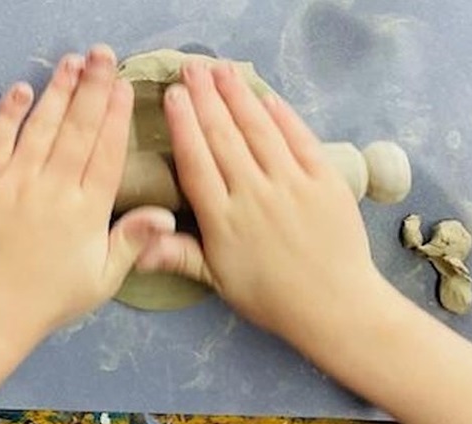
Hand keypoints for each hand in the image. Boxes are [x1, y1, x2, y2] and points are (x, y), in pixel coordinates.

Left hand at [0, 45, 174, 342]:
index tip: (124, 86)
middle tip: (103, 55)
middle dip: (93, 88)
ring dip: (58, 91)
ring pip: (42, 127)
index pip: (107, 153)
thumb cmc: (50, 298)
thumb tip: (165, 212)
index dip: (117, 116)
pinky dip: (8, 113)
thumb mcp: (102, 279)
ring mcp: (16, 183)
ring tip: (73, 62)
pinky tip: (21, 88)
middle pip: (79, 130)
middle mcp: (55, 189)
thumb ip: (132, 241)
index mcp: (88, 211)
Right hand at [138, 60, 385, 337]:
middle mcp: (254, 195)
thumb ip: (178, 255)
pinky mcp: (324, 181)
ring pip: (259, 131)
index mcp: (223, 220)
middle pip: (224, 138)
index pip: (197, 163)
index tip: (173, 95)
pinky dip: (282, 115)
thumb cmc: (270, 297)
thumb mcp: (217, 281)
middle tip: (192, 67)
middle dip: (206, 98)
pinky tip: (265, 95)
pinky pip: (299, 139)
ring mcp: (291, 185)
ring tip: (221, 69)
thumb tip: (136, 248)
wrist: (335, 307)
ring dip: (238, 96)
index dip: (184, 126)